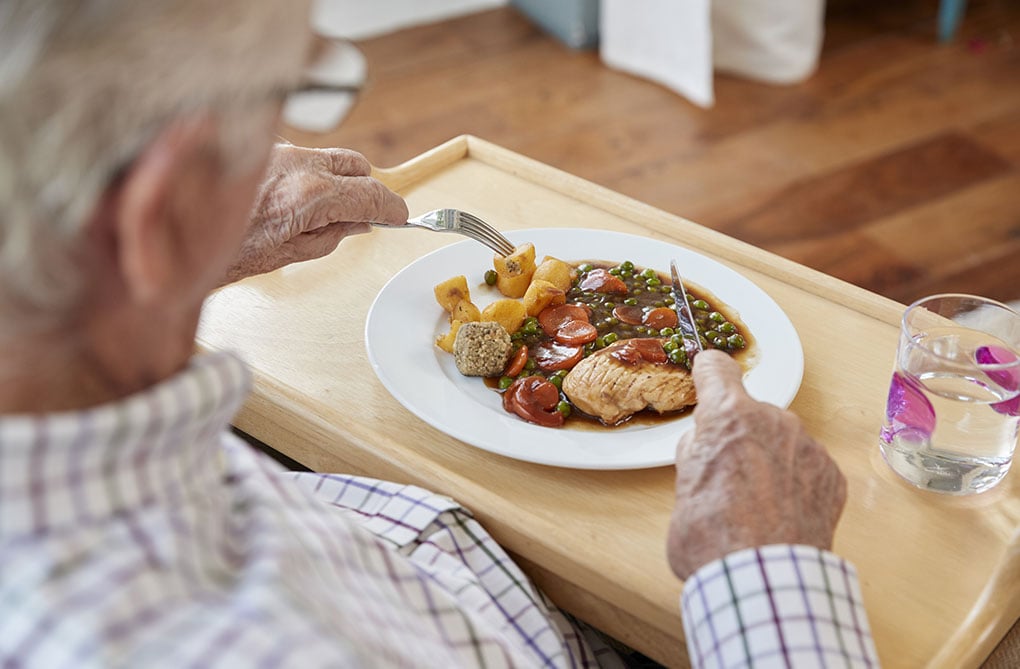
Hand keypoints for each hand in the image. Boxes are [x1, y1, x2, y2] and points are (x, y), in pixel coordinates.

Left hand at [224, 144, 408, 282]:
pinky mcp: (260, 148)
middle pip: (357, 165)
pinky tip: (289, 197)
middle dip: (366, 187)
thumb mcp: (291, 255)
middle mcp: (298, 165)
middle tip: (363, 213)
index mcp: (311, 196)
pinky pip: (298, 155)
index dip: (391, 207)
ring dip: (336, 178)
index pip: (371, 194)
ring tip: (323, 209)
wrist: (175, 236)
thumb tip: (359, 224)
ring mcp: (278, 152)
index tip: (399, 216)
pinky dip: (305, 173)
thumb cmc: (226, 252)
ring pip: (329, 156)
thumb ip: (334, 235)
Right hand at [667, 350, 846, 579]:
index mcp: (728, 416)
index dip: (708, 373)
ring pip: (782, 440)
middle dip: (739, 436)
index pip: (716, 369)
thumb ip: (697, 453)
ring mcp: (807, 447)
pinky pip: (807, 467)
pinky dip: (795, 484)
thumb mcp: (682, 486)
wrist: (762, 581)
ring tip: (756, 504)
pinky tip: (781, 514)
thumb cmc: (713, 537)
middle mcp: (773, 420)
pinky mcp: (832, 475)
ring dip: (769, 460)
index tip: (707, 374)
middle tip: (725, 477)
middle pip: (751, 413)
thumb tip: (706, 444)